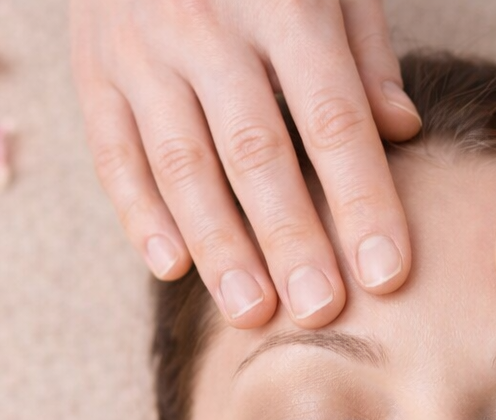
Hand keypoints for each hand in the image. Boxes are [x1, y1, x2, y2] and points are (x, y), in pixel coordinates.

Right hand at [69, 0, 421, 326]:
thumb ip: (363, 49)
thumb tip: (401, 130)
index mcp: (282, 2)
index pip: (333, 119)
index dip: (363, 200)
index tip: (389, 272)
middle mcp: (206, 25)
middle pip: (256, 151)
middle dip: (291, 239)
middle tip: (321, 311)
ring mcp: (141, 49)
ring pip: (181, 163)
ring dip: (219, 246)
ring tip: (253, 312)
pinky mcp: (93, 68)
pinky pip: (114, 152)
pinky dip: (140, 214)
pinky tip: (172, 267)